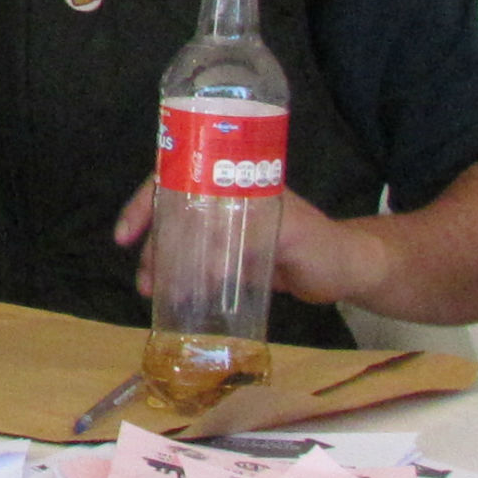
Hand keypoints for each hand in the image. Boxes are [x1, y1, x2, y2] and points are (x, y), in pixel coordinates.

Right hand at [114, 175, 388, 309]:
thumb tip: (204, 266)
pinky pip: (197, 264)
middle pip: (174, 214)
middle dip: (151, 243)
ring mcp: (229, 233)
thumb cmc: (323, 244)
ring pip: (182, 242)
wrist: (348, 272)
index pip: (180, 180)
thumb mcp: (289, 237)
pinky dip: (181, 279)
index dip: (148, 201)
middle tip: (143, 276)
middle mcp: (225, 204)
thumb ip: (251, 244)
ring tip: (150, 292)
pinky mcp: (234, 261)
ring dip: (162, 264)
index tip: (129, 232)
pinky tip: (172, 298)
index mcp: (235, 187)